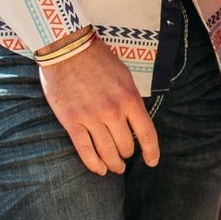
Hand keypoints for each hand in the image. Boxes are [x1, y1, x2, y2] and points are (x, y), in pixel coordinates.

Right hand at [39, 35, 159, 176]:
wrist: (68, 49)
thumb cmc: (98, 60)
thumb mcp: (124, 77)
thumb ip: (131, 100)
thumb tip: (137, 122)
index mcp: (129, 99)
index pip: (146, 134)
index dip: (151, 152)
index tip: (152, 161)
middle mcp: (112, 111)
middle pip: (126, 146)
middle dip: (127, 155)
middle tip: (124, 157)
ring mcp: (91, 118)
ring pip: (107, 153)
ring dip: (113, 164)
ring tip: (114, 167)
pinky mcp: (72, 122)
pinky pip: (85, 151)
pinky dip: (94, 164)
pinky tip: (99, 170)